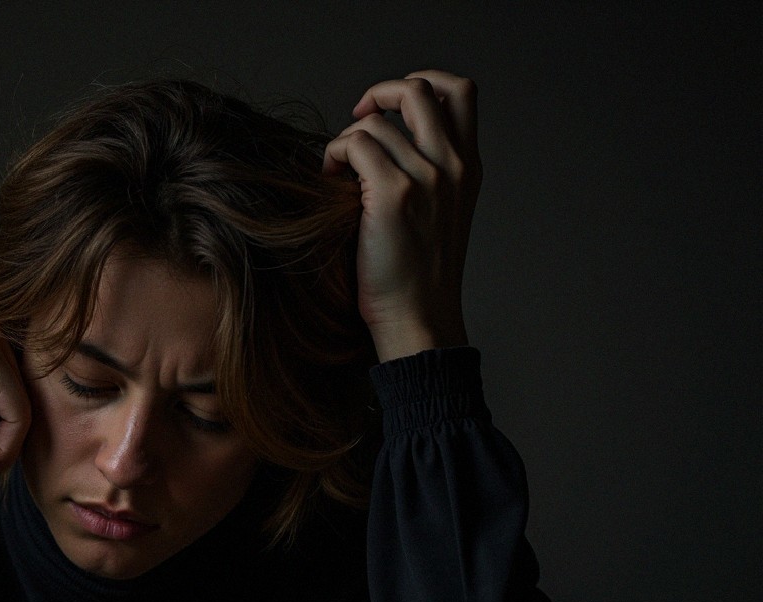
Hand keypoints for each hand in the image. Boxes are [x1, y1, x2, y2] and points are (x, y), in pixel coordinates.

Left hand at [323, 70, 480, 360]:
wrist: (417, 320)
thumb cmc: (417, 278)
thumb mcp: (439, 216)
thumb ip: (429, 175)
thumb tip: (386, 142)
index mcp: (469, 167)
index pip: (460, 91)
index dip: (422, 83)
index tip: (391, 109)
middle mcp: (454, 165)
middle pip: (420, 88)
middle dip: (381, 94)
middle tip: (358, 121)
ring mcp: (427, 177)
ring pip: (377, 122)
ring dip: (347, 139)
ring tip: (339, 173)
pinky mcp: (393, 194)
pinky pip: (355, 144)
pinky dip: (335, 154)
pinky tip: (330, 181)